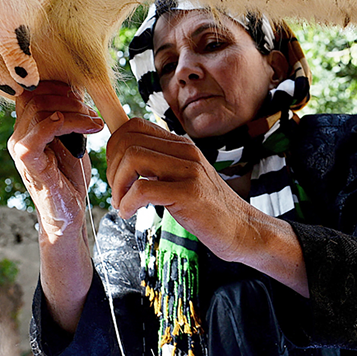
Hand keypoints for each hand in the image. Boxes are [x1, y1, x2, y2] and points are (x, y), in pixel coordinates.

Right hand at [9, 80, 103, 331]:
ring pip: (40, 110)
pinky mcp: (29, 163)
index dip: (59, 87)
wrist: (69, 214)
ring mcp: (21, 149)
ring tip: (96, 123)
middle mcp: (18, 136)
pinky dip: (64, 124)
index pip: (33, 90)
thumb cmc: (70, 179)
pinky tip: (88, 128)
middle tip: (92, 111)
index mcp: (26, 128)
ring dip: (75, 111)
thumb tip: (79, 91)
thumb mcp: (71, 141)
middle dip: (68, 97)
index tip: (84, 97)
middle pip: (35, 95)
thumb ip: (69, 118)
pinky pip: (39, 133)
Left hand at [107, 118, 309, 296]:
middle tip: (117, 193)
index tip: (114, 173)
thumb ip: (163, 166)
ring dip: (118, 185)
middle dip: (111, 168)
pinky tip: (130, 214)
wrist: (244, 230)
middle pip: (128, 140)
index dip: (114, 146)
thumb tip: (126, 161)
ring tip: (122, 204)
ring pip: (132, 159)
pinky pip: (143, 188)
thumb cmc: (210, 210)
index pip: (134, 125)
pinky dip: (128, 203)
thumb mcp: (185, 179)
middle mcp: (186, 151)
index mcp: (182, 145)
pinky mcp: (189, 193)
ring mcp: (189, 171)